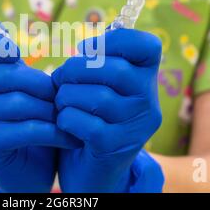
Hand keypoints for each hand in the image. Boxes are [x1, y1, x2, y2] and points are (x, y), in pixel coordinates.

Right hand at [0, 27, 80, 192]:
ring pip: (19, 103)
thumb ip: (14, 62)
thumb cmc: (24, 115)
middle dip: (41, 85)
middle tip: (59, 95)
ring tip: (64, 115)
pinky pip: (26, 131)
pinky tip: (69, 136)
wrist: (23, 165)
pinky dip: (53, 132)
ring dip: (50, 110)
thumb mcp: (19, 83)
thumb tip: (20, 30)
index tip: (13, 53)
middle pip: (5, 74)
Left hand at [52, 28, 162, 191]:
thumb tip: (88, 45)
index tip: (88, 49)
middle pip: (115, 69)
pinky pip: (83, 121)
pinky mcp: (115, 147)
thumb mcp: (100, 87)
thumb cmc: (92, 118)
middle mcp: (148, 103)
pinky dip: (65, 118)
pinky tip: (64, 122)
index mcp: (147, 80)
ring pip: (97, 97)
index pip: (148, 46)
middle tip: (62, 78)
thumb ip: (98, 63)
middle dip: (76, 69)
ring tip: (60, 101)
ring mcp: (135, 127)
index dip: (115, 39)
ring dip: (67, 96)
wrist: (94, 169)